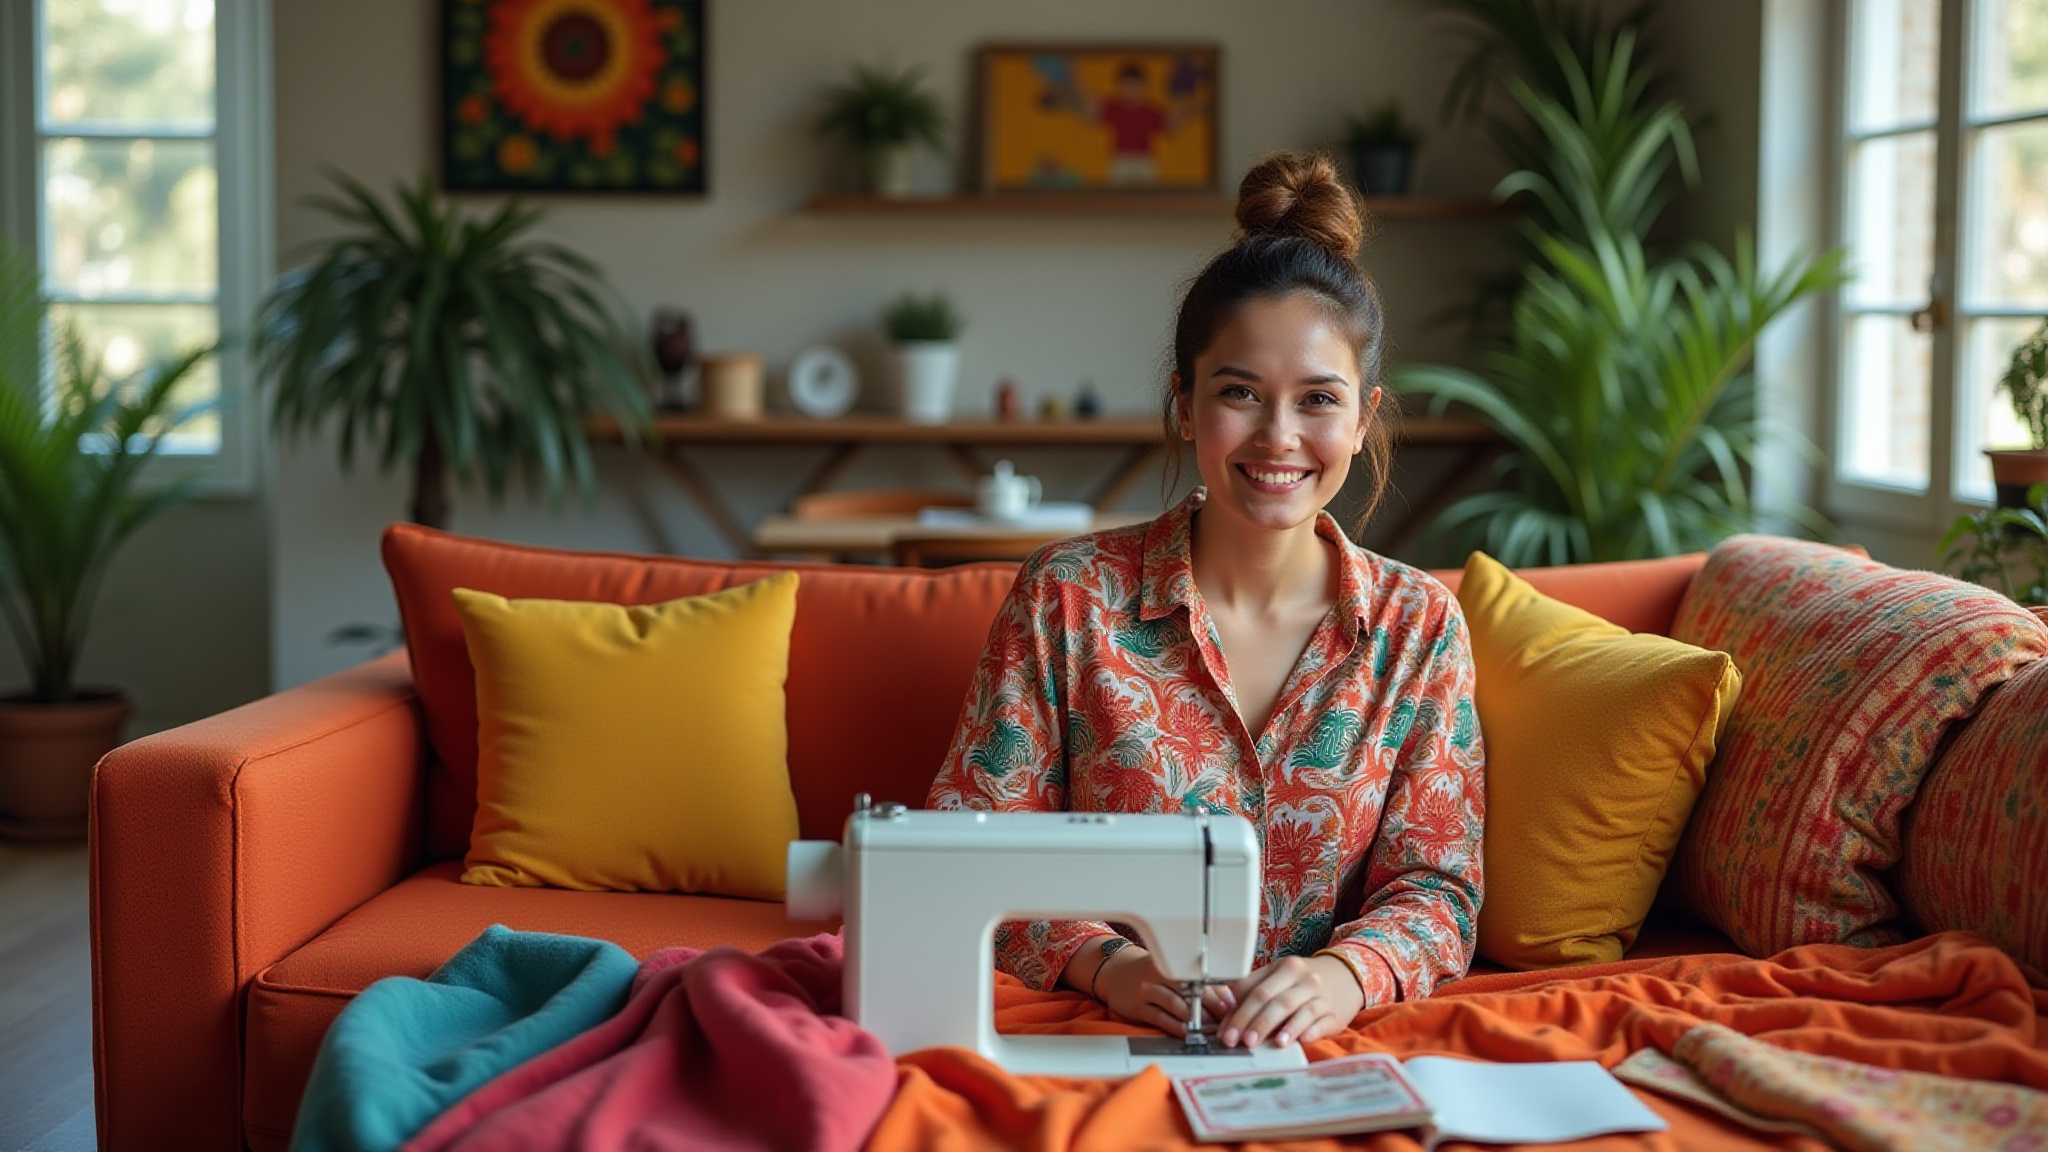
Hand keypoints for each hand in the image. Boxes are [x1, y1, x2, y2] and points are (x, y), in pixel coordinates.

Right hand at [1070, 941, 1230, 1034]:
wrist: (1116, 974)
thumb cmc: (1150, 973)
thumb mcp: (1169, 969)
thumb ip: (1194, 979)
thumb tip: (1226, 996)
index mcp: (1170, 960)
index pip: (1200, 976)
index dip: (1219, 992)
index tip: (1231, 1005)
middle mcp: (1158, 972)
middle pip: (1190, 990)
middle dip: (1211, 1006)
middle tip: (1226, 1019)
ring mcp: (1146, 989)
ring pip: (1176, 1004)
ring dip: (1196, 1019)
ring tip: (1211, 1028)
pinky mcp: (1138, 1006)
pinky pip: (1161, 1018)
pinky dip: (1176, 1026)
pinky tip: (1187, 1032)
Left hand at [1215, 955, 1365, 1048]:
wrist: (1344, 976)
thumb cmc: (1301, 981)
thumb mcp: (1277, 977)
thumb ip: (1250, 990)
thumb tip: (1225, 1009)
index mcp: (1284, 968)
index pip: (1256, 991)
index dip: (1239, 1013)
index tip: (1227, 1034)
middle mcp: (1303, 979)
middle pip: (1276, 1001)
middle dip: (1258, 1022)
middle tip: (1244, 1042)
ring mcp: (1321, 996)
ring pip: (1301, 1011)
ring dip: (1287, 1028)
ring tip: (1275, 1043)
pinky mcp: (1334, 1014)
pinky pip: (1322, 1022)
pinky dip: (1312, 1031)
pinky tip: (1303, 1040)